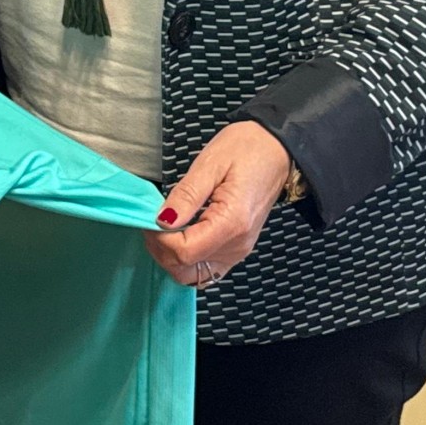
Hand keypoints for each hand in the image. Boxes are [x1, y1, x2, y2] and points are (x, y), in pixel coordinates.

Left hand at [145, 121, 291, 288]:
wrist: (275, 150)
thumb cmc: (246, 150)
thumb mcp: (209, 164)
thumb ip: (185, 196)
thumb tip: (163, 221)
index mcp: (232, 223)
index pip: (184, 252)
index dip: (159, 239)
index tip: (150, 218)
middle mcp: (237, 245)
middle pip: (186, 269)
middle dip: (161, 250)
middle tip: (152, 221)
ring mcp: (239, 250)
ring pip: (194, 274)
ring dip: (171, 257)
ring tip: (163, 228)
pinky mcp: (237, 248)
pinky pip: (206, 268)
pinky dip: (187, 259)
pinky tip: (179, 236)